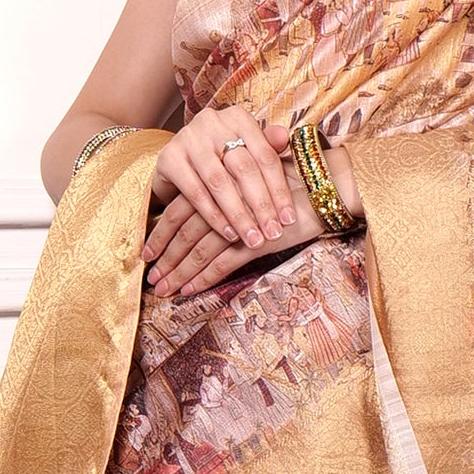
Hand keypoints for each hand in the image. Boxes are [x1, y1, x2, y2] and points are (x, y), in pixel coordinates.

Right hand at [148, 109, 294, 254]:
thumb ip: (266, 148)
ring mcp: (188, 138)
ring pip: (220, 182)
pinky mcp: (168, 158)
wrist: (175, 163)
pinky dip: (214, 216)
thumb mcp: (244, 152)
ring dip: (239, 215)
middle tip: (273, 234)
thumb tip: (285, 137)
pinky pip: (195, 192)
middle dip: (261, 206)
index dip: (279, 190)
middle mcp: (212, 122)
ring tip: (253, 239)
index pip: (265, 156)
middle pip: (244, 168)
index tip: (289, 219)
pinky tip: (229, 234)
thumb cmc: (219, 160)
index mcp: (238, 118)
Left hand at [148, 186, 322, 296]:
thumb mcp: (254, 182)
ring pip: (196, 251)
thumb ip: (230, 195)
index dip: (161, 233)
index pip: (179, 210)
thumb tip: (209, 214)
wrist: (325, 188)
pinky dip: (202, 278)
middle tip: (151, 277)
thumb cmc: (292, 182)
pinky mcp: (252, 241)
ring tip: (163, 289)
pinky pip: (220, 264)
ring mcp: (236, 223)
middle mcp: (221, 203)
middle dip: (164, 258)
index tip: (148, 252)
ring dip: (177, 273)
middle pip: (182, 233)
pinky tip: (188, 291)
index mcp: (217, 184)